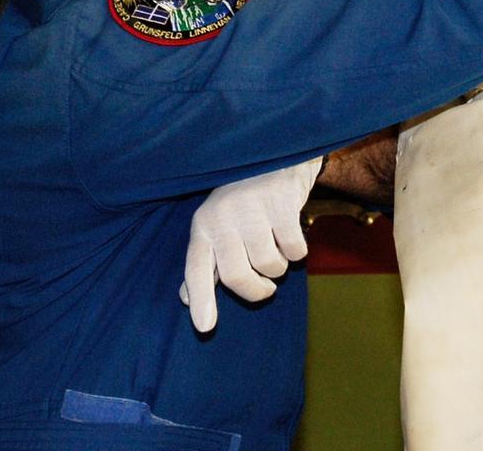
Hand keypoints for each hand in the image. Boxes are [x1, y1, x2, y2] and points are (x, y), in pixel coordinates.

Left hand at [180, 158, 321, 331]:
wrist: (278, 155)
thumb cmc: (244, 199)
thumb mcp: (217, 224)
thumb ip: (205, 261)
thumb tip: (185, 298)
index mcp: (203, 224)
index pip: (195, 267)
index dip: (199, 299)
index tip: (205, 327)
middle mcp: (223, 216)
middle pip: (237, 276)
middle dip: (256, 290)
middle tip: (266, 288)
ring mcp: (252, 209)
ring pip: (269, 265)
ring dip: (279, 266)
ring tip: (277, 247)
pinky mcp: (281, 203)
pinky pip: (294, 250)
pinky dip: (297, 251)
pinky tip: (291, 233)